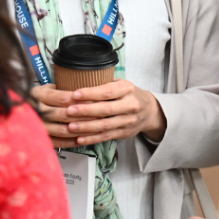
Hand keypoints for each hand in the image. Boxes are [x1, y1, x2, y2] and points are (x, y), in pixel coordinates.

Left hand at [31, 80, 166, 146]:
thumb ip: (103, 83)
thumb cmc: (128, 94)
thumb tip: (77, 80)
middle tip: (69, 111)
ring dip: (86, 127)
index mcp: (127, 89)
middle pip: (106, 109)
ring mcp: (128, 121)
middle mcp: (130, 105)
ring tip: (70, 127)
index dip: (91, 93)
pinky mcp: (125, 133)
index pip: (108, 91)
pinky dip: (92, 139)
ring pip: (105, 125)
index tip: (75, 94)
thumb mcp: (120, 83)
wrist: (149, 111)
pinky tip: (79, 138)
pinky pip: (106, 137)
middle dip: (85, 111)